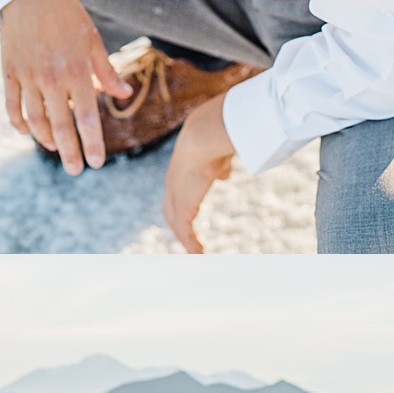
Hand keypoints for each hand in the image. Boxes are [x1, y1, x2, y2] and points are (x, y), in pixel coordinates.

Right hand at [0, 0, 130, 174]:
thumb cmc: (68, 16)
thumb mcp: (93, 41)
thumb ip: (107, 72)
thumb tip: (124, 95)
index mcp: (77, 71)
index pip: (87, 118)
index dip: (92, 143)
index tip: (96, 163)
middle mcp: (52, 78)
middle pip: (60, 127)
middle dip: (69, 153)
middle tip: (76, 170)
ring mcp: (28, 77)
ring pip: (35, 121)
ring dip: (45, 139)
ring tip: (55, 148)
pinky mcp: (10, 72)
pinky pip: (13, 107)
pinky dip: (19, 124)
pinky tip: (27, 132)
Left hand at [162, 94, 234, 253]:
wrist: (203, 139)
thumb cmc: (213, 140)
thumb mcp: (218, 156)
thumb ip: (219, 167)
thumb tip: (223, 175)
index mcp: (179, 170)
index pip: (176, 192)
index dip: (181, 203)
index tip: (189, 212)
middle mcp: (173, 184)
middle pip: (170, 210)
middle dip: (178, 224)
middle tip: (188, 238)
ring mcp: (175, 196)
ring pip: (175, 222)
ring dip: (185, 237)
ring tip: (196, 251)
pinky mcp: (182, 207)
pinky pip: (184, 230)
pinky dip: (190, 243)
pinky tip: (198, 253)